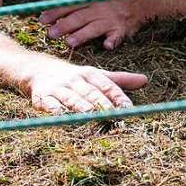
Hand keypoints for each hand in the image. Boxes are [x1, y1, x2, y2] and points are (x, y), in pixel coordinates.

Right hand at [24, 58, 146, 113]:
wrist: (39, 69)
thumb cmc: (75, 77)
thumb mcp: (97, 75)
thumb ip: (120, 80)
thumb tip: (145, 80)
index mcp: (91, 74)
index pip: (107, 85)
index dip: (118, 96)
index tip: (128, 107)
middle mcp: (76, 80)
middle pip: (91, 93)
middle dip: (102, 103)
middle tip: (113, 114)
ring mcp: (58, 88)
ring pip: (71, 98)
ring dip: (80, 107)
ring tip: (90, 115)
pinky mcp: (42, 97)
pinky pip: (48, 104)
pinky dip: (54, 110)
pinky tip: (61, 116)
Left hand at [39, 0, 143, 49]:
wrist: (138, 3)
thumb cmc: (107, 1)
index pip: (69, 3)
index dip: (55, 11)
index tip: (42, 19)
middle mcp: (98, 8)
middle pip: (78, 16)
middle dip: (64, 25)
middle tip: (50, 34)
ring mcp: (109, 19)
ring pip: (93, 27)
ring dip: (82, 35)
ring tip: (70, 43)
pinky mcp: (120, 30)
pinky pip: (116, 36)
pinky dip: (112, 41)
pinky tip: (107, 46)